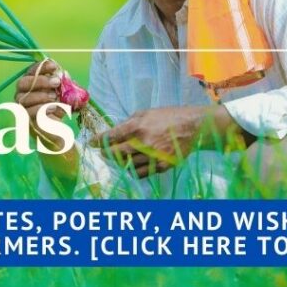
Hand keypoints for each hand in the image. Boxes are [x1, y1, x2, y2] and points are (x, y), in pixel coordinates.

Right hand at [14, 59, 65, 144]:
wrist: (57, 131)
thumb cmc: (58, 108)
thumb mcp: (65, 95)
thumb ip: (65, 85)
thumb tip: (65, 75)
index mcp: (31, 83)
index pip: (31, 71)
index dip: (41, 67)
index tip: (55, 66)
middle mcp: (22, 94)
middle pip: (22, 83)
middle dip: (40, 81)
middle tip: (56, 82)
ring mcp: (22, 107)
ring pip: (24, 98)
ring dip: (41, 96)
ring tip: (55, 98)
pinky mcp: (25, 120)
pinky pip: (29, 112)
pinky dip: (42, 109)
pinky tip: (53, 108)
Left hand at [90, 105, 240, 177]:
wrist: (193, 127)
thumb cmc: (169, 116)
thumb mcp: (147, 112)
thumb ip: (129, 122)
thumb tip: (114, 131)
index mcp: (139, 127)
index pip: (112, 136)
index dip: (100, 141)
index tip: (93, 143)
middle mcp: (144, 143)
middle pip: (117, 154)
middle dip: (107, 154)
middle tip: (103, 153)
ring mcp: (153, 156)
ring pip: (127, 165)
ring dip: (119, 163)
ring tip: (116, 159)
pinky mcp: (161, 166)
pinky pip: (140, 174)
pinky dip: (132, 171)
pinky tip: (130, 166)